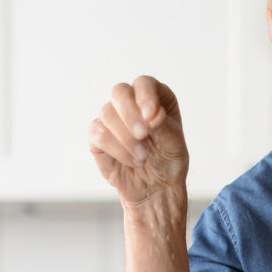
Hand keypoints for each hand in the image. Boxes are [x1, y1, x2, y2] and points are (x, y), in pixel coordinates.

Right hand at [88, 75, 188, 208]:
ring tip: (143, 157)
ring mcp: (112, 118)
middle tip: (143, 135)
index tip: (151, 116)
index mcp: (155, 97)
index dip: (145, 96)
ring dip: (126, 138)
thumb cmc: (168, 161)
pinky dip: (117, 150)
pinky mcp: (98, 135)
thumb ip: (163, 126)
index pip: (144, 83)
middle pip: (119, 92)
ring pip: (107, 114)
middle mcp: (132, 102)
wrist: (155, 187)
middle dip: (130, 114)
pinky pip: (98, 134)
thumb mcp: (174, 144)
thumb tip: (150, 114)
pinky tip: (132, 161)